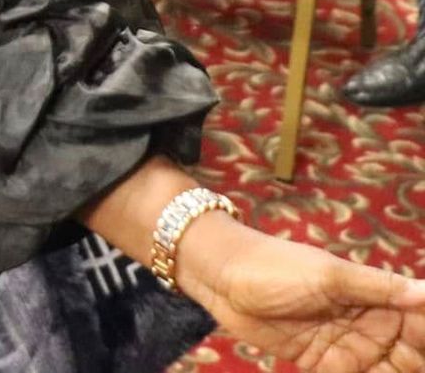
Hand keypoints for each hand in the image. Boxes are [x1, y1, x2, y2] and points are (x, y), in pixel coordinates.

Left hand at [176, 214, 424, 371]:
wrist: (222, 276)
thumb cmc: (276, 265)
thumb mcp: (329, 276)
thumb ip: (378, 287)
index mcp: (378, 298)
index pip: (421, 323)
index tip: (421, 349)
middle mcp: (370, 325)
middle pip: (411, 355)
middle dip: (414, 362)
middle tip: (404, 365)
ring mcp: (348, 347)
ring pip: (387, 371)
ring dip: (392, 372)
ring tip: (377, 370)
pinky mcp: (323, 364)